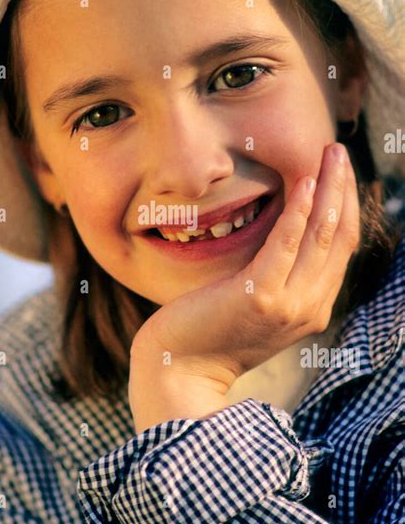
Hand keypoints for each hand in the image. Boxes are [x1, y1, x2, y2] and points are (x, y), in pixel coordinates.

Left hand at [129, 142, 360, 432]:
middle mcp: (309, 308)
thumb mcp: (255, 305)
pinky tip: (304, 182)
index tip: (337, 173)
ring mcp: (288, 305)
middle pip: (339, 237)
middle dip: (343, 188)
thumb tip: (282, 234)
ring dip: (329, 188)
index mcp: (311, 309)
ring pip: (322, 235)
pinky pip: (288, 244)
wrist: (178, 372)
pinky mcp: (260, 296)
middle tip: (338, 150)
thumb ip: (277, 278)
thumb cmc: (207, 334)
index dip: (344, 206)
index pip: (340, 248)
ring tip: (329, 152)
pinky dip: (299, 210)